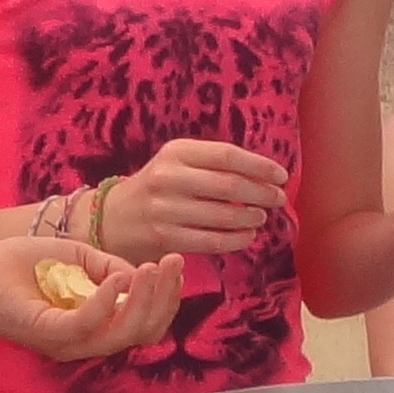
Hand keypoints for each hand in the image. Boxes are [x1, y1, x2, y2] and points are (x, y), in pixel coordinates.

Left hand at [0, 235, 186, 363]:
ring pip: (122, 333)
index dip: (166, 297)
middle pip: (142, 332)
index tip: (175, 262)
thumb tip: (141, 275)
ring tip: (151, 269)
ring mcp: (64, 341)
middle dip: (164, 297)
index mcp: (92, 325)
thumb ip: (108, 267)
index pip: (143, 324)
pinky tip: (121, 277)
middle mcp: (82, 340)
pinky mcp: (46, 333)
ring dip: (144, 299)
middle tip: (172, 263)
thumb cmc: (15, 263)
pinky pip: (88, 326)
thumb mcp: (74, 257)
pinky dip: (108, 301)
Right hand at [97, 140, 291, 256]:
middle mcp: (168, 177)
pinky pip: (211, 240)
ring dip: (251, 218)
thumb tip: (265, 175)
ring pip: (222, 216)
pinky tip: (246, 236)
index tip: (281, 176)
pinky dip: (236, 240)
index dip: (260, 166)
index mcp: (175, 152)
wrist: (112, 218)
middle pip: (229, 185)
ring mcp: (164, 208)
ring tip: (261, 218)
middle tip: (278, 199)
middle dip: (261, 194)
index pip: (227, 155)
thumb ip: (213, 164)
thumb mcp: (177, 163)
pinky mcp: (164, 237)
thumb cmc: (157, 188)